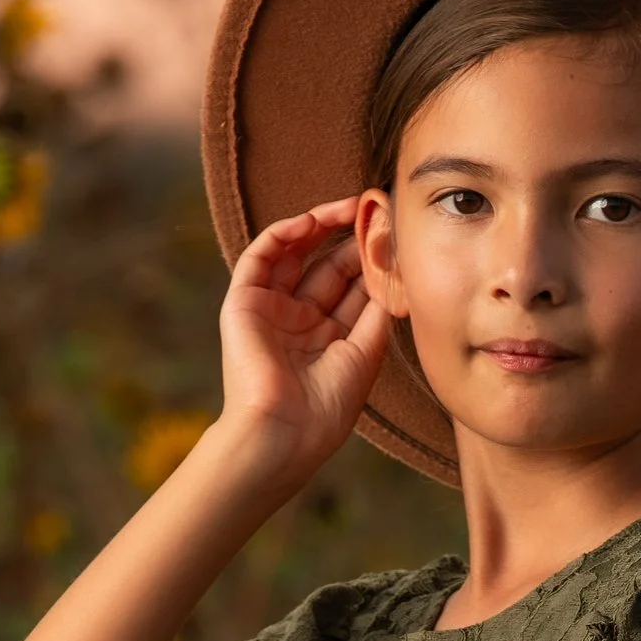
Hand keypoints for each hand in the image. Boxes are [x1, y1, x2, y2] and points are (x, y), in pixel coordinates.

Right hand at [217, 197, 393, 482]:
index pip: (353, 288)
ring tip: (353, 206)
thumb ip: (377, 310)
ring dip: (322, 225)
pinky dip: (285, 235)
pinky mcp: (243, 303)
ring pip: (296, 254)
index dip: (373, 260)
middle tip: (379, 211)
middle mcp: (299, 321)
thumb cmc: (325, 408)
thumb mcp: (365, 354)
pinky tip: (312, 222)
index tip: (397, 235)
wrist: (282, 433)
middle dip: (353, 238)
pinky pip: (261, 257)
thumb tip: (396, 269)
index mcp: (328, 338)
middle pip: (329, 266)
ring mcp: (271, 310)